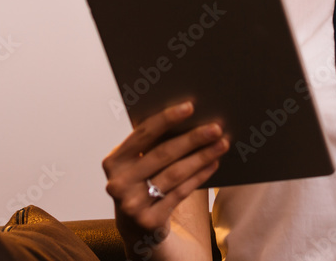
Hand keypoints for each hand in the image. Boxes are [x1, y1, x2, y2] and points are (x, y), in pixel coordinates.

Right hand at [102, 101, 229, 249]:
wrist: (136, 228)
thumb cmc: (142, 184)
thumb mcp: (137, 165)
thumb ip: (150, 146)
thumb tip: (189, 117)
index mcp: (113, 161)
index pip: (142, 134)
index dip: (167, 118)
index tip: (190, 106)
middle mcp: (118, 183)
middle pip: (162, 154)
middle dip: (192, 138)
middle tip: (215, 127)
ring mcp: (132, 204)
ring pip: (174, 173)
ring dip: (201, 157)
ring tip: (221, 144)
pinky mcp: (149, 221)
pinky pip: (180, 193)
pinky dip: (199, 176)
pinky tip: (213, 164)